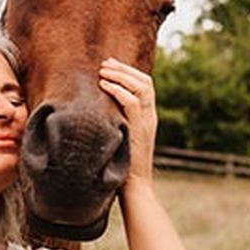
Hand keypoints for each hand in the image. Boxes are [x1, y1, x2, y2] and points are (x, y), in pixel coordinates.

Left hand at [98, 58, 156, 189]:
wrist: (135, 186)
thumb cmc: (123, 166)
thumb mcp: (121, 138)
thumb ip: (117, 123)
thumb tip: (99, 112)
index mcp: (147, 117)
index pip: (145, 85)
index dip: (128, 72)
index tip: (110, 66)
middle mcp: (150, 116)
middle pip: (145, 81)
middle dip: (124, 68)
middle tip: (105, 63)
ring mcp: (146, 122)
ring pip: (141, 87)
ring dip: (121, 75)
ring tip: (102, 71)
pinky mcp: (139, 129)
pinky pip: (131, 101)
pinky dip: (118, 89)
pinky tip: (103, 85)